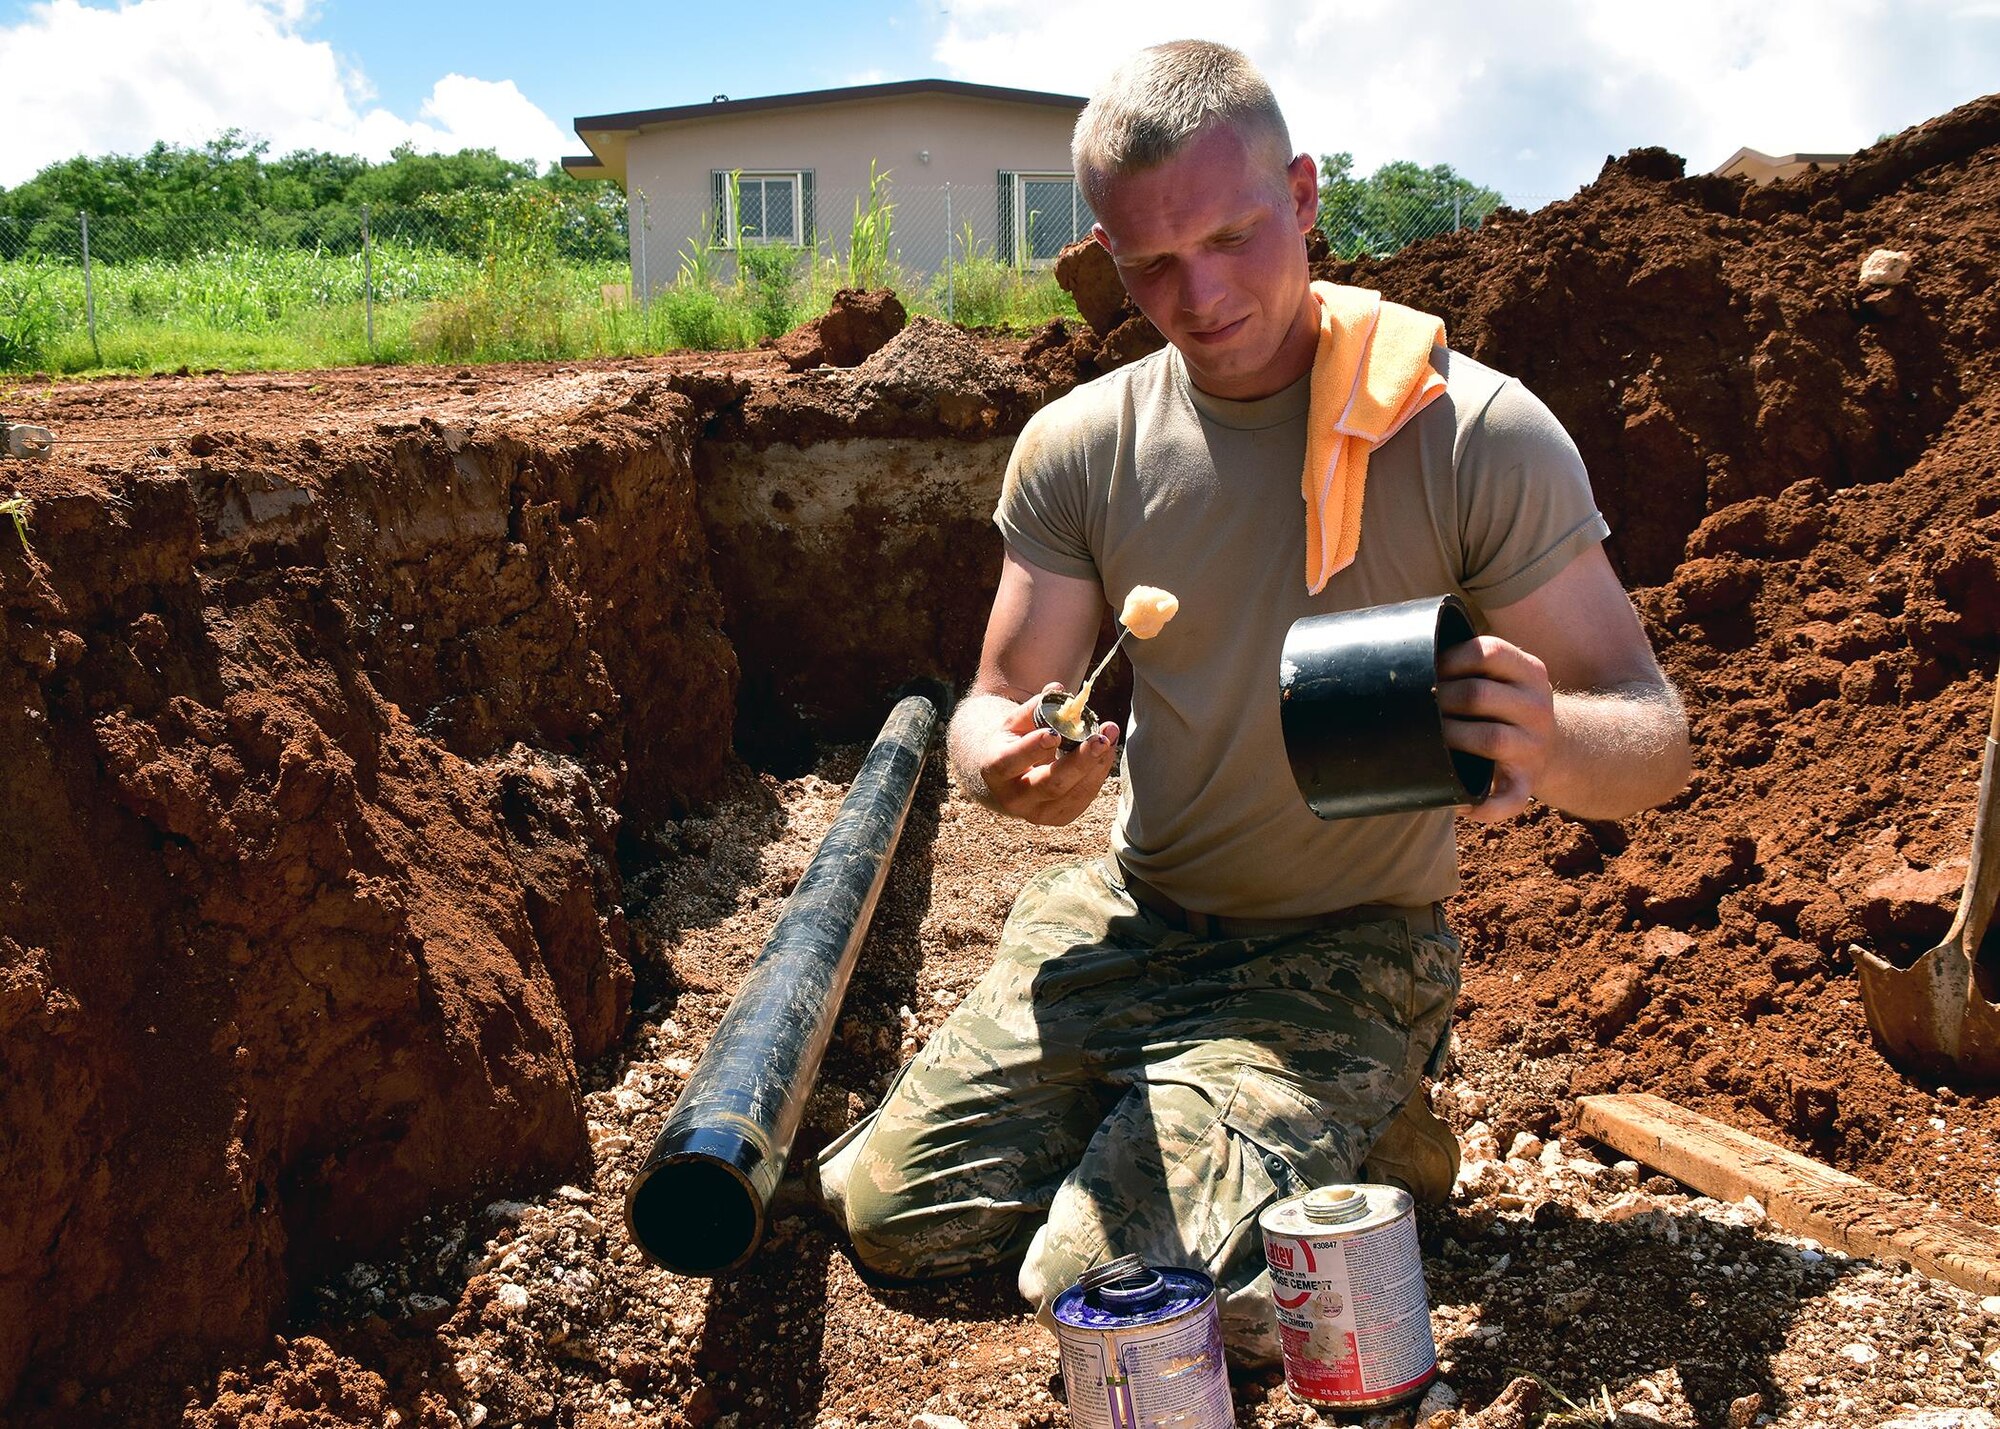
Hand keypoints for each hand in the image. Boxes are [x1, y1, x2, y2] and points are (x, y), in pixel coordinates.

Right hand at [967, 683, 1120, 825]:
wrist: (1005, 777)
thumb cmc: (1012, 741)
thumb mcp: (1015, 722)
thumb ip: (1035, 706)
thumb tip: (1058, 687)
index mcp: (995, 770)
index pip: (1011, 762)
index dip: (1032, 749)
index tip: (1054, 733)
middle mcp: (1014, 798)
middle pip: (1050, 784)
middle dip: (1079, 762)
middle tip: (1100, 739)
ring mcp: (1037, 813)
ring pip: (1073, 793)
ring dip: (1096, 765)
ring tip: (1109, 736)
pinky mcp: (1058, 818)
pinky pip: (1083, 798)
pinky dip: (1097, 774)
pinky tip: (1105, 752)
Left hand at [1436, 636, 1554, 821]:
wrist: (1551, 745)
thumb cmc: (1506, 704)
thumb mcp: (1505, 675)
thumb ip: (1473, 663)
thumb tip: (1412, 657)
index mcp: (1531, 672)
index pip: (1489, 652)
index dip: (1450, 659)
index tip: (1429, 669)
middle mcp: (1538, 707)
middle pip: (1478, 695)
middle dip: (1441, 698)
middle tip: (1419, 705)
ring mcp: (1535, 746)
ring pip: (1490, 738)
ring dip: (1451, 737)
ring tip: (1428, 738)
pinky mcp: (1527, 782)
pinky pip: (1509, 800)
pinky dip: (1483, 807)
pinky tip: (1458, 804)